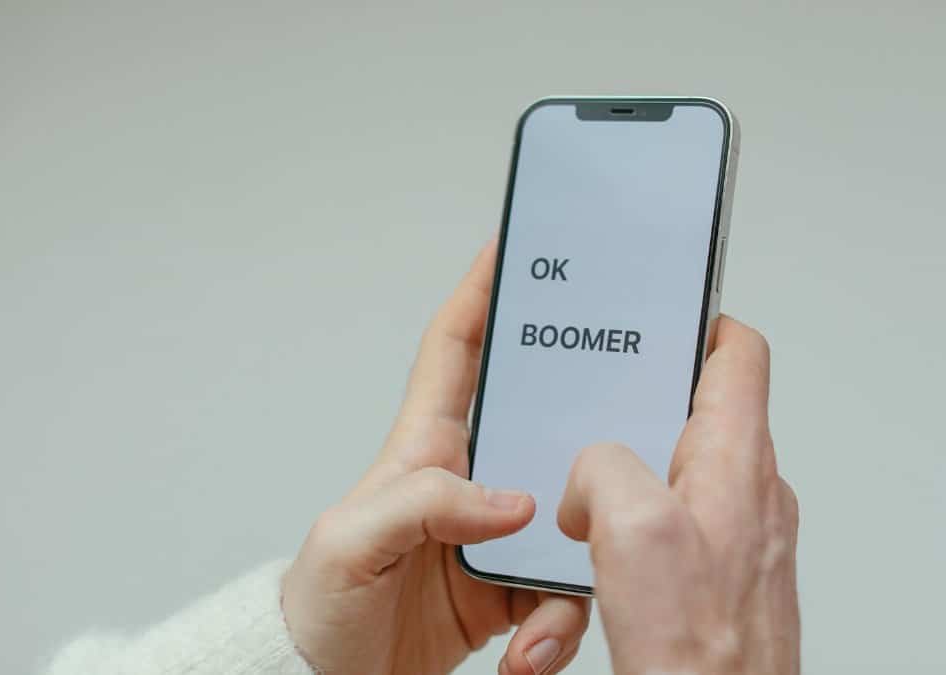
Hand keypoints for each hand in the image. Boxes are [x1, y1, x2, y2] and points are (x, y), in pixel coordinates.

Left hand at [281, 240, 589, 674]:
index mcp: (424, 450)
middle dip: (583, 418)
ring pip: (569, 519)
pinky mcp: (512, 588)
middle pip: (541, 426)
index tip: (514, 248)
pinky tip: (534, 651)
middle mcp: (469, 482)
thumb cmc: (321, 608)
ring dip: (576, 567)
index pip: (454, 352)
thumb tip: (511, 500)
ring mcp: (495, 535)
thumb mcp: (352, 542)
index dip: (481, 293)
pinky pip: (564, 589)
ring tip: (540, 627)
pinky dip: (562, 622)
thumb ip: (424, 504)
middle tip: (625, 410)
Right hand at [558, 318, 799, 674]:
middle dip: (636, 411)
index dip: (698, 322)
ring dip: (625, 480)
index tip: (657, 314)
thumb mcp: (636, 532)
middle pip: (694, 413)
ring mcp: (734, 538)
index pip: (737, 355)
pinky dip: (630, 529)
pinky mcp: (714, 579)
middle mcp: (746, 495)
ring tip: (583, 500)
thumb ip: (609, 469)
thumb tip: (595, 472)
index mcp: (738, 462)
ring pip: (673, 475)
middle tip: (592, 413)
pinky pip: (668, 528)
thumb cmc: (701, 657)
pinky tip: (597, 556)